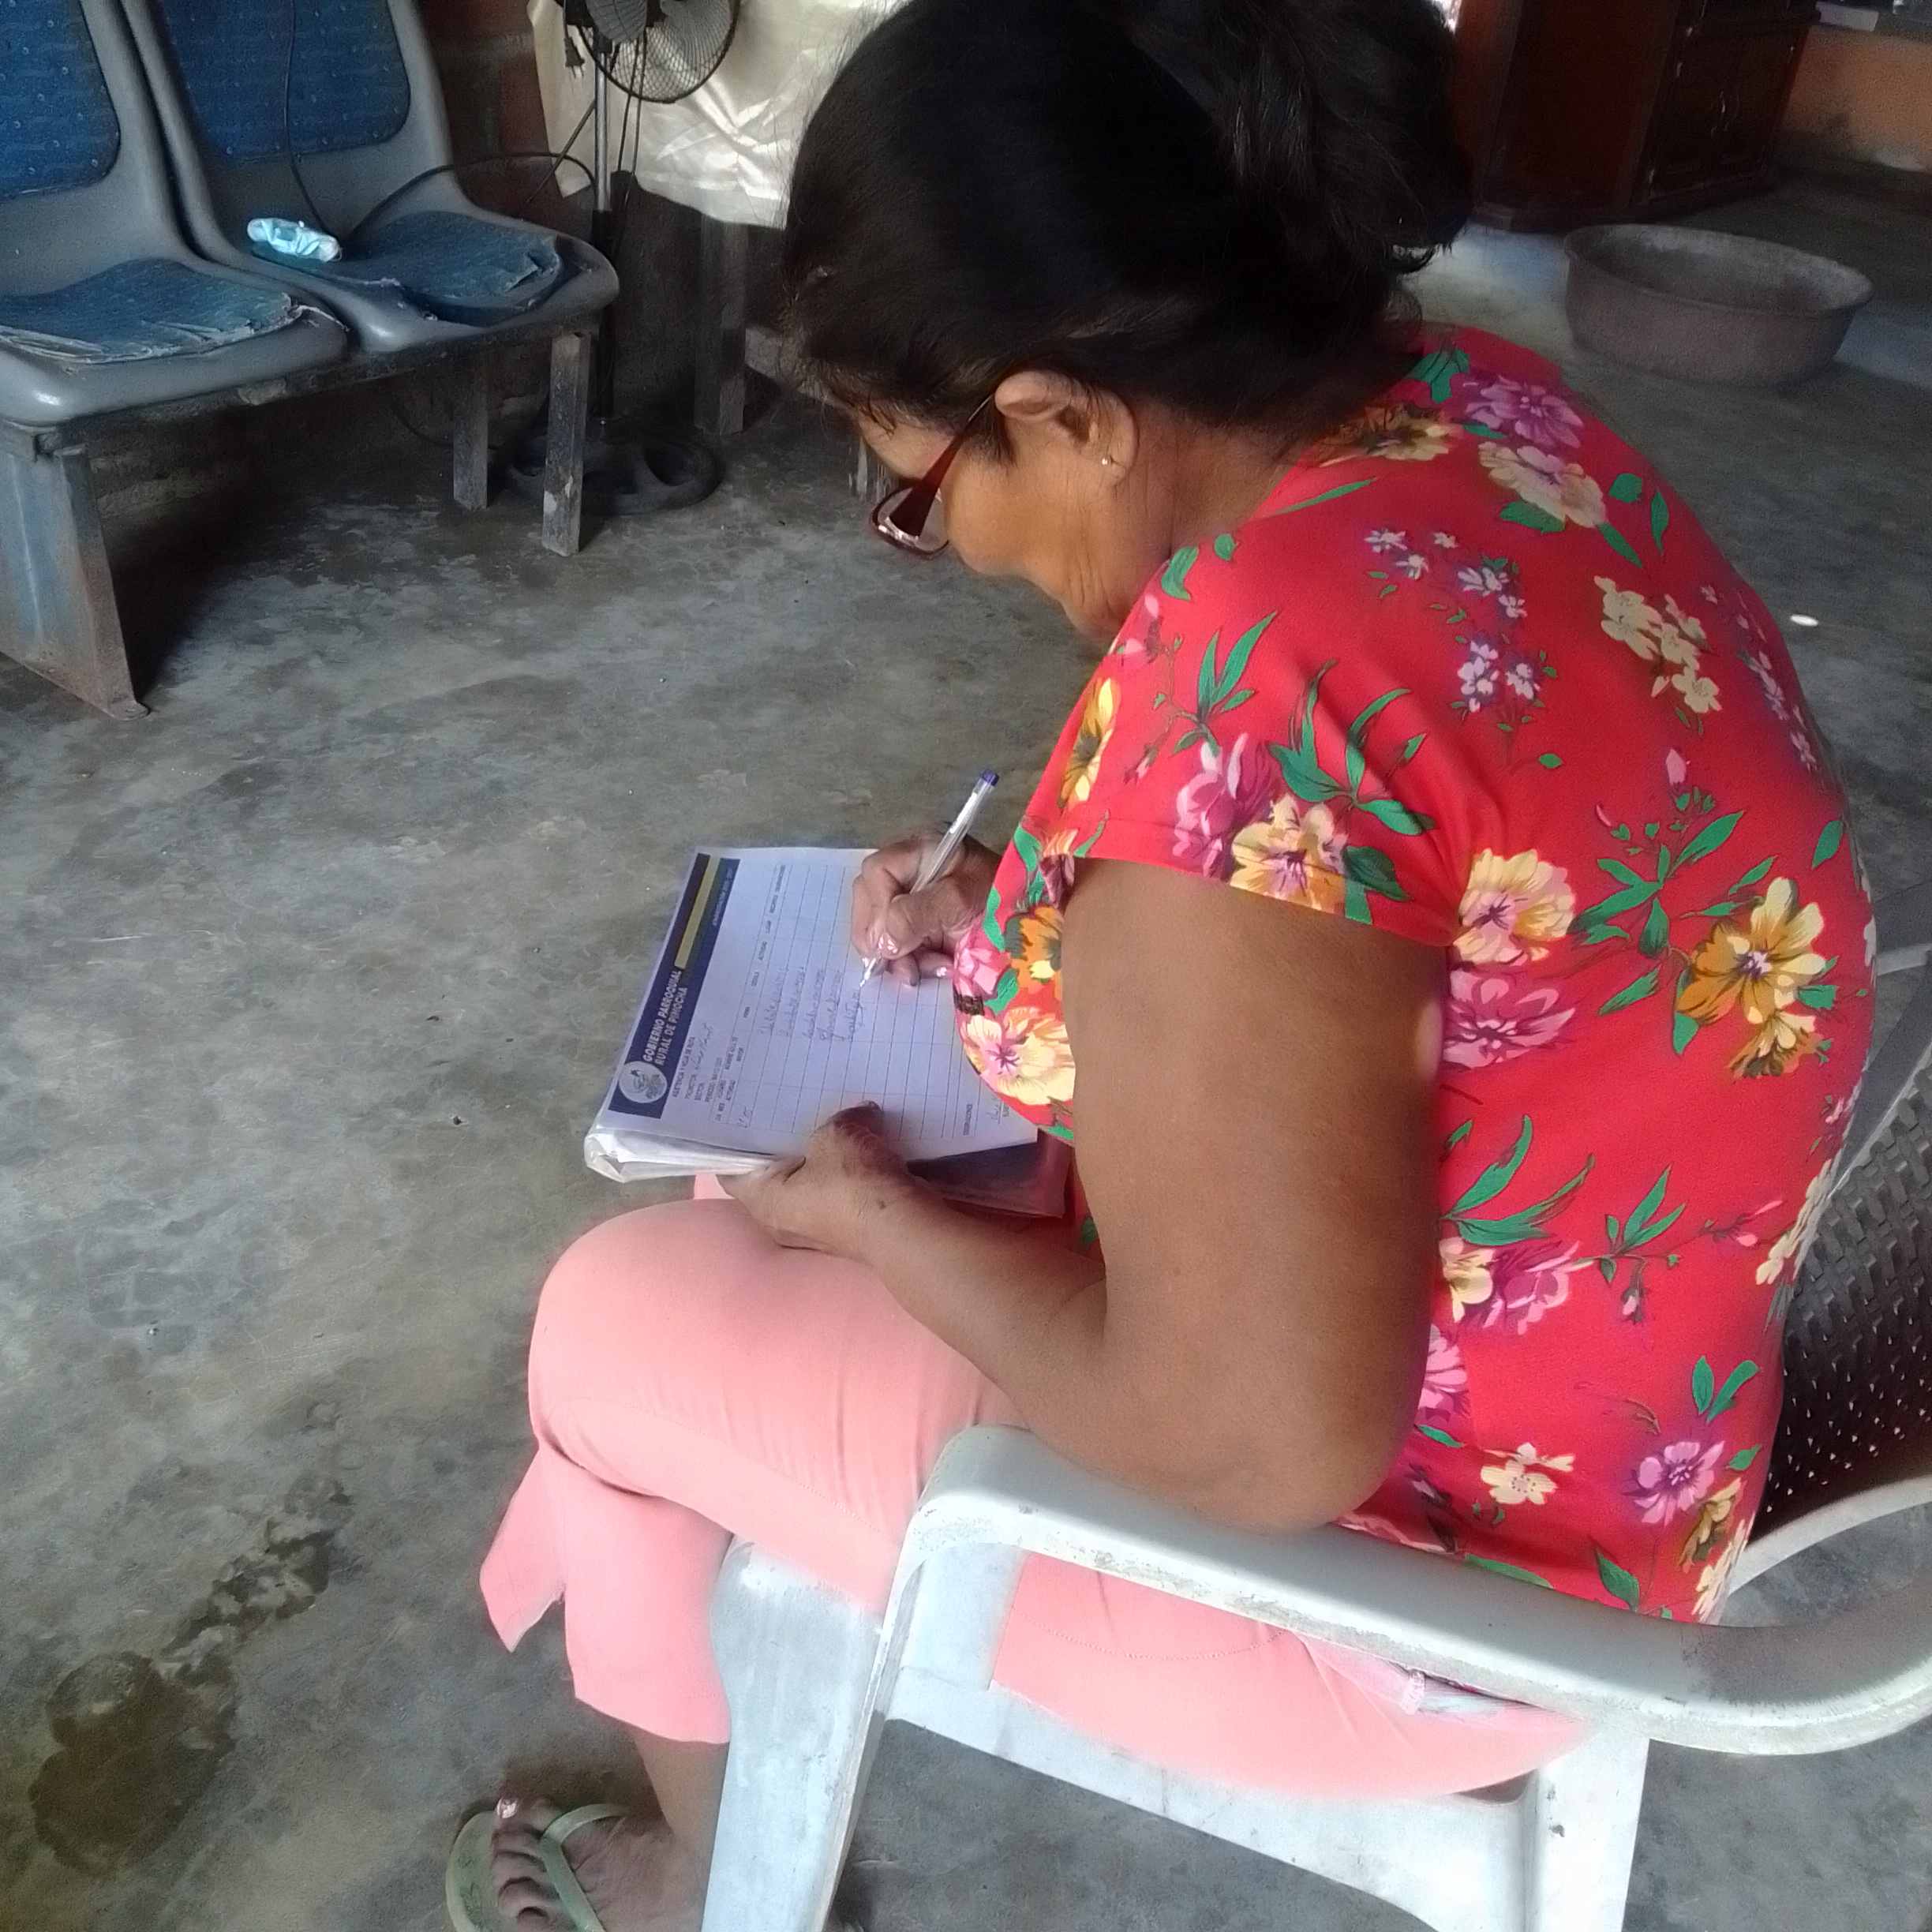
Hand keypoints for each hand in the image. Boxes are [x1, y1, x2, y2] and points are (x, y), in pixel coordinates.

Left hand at [720, 1104, 929, 1255]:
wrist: (905, 1226)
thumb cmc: (852, 1184)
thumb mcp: (836, 1133)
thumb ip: (837, 1120)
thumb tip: (859, 1117)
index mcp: (764, 1201)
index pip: (734, 1170)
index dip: (739, 1141)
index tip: (748, 1113)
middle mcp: (785, 1221)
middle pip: (778, 1174)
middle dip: (789, 1143)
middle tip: (797, 1106)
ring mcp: (821, 1228)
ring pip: (815, 1183)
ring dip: (826, 1157)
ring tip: (835, 1118)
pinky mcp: (854, 1229)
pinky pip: (846, 1193)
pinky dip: (854, 1171)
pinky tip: (866, 1140)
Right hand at [851, 833, 999, 985]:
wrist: (1029, 932)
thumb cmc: (1000, 903)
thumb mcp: (959, 902)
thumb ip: (916, 915)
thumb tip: (881, 942)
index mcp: (922, 850)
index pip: (877, 872)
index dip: (878, 906)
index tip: (893, 939)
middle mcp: (911, 871)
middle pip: (870, 900)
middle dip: (881, 936)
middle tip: (899, 962)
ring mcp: (913, 900)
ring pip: (878, 927)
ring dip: (896, 954)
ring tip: (919, 969)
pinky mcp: (919, 927)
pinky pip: (894, 946)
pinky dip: (907, 962)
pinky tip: (929, 968)